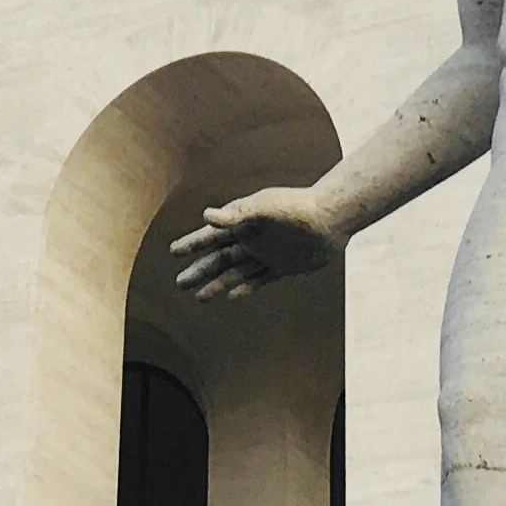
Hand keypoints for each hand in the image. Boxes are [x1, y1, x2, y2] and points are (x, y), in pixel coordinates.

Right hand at [167, 185, 340, 298]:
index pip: (211, 236)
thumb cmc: (298, 207)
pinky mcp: (283, 266)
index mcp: (244, 223)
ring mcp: (266, 254)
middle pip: (219, 258)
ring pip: (235, 272)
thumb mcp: (266, 207)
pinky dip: (244, 288)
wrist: (332, 217)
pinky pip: (259, 280)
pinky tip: (231, 296)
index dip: (192, 244)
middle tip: (179, 284)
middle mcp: (252, 239)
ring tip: (199, 297)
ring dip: (217, 284)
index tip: (172, 251)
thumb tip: (207, 216)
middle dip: (199, 270)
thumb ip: (238, 214)